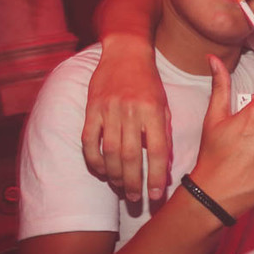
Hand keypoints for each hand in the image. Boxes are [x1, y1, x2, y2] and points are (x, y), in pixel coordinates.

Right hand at [82, 35, 170, 201]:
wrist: (125, 54)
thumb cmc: (149, 84)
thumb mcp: (164, 105)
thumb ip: (163, 133)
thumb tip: (164, 166)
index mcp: (154, 111)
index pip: (157, 150)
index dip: (156, 175)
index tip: (156, 195)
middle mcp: (131, 112)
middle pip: (131, 156)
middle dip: (134, 182)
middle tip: (136, 199)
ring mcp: (109, 110)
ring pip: (109, 152)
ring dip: (114, 175)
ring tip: (121, 188)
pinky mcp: (91, 109)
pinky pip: (89, 141)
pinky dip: (93, 160)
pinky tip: (101, 172)